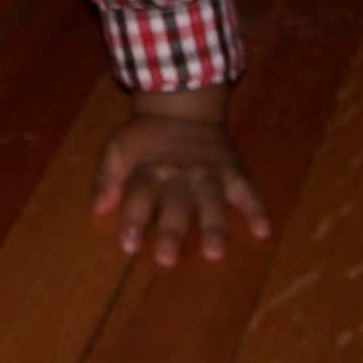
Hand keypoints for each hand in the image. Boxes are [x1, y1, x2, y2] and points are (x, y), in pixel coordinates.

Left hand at [92, 87, 270, 267]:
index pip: (141, 195)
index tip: (130, 245)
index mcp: (150, 170)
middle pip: (176, 204)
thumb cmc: (146, 136)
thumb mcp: (118, 148)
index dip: (134, 218)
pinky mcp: (233, 172)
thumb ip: (107, 178)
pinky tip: (264, 231)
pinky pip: (247, 191)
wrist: (183, 104)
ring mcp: (210, 175)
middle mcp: (180, 175)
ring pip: (212, 202)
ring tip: (215, 252)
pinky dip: (256, 210)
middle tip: (167, 259)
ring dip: (214, 227)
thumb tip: (98, 209)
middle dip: (172, 231)